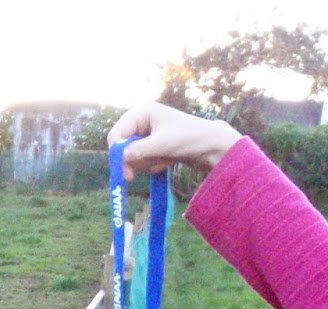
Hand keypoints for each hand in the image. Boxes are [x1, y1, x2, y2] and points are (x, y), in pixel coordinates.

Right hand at [107, 102, 241, 179]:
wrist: (211, 146)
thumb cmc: (189, 138)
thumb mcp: (162, 144)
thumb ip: (139, 150)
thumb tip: (120, 158)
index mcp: (141, 112)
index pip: (117, 133)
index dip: (116, 152)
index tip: (122, 171)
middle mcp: (141, 121)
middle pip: (121, 146)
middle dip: (131, 160)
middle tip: (131, 178)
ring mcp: (146, 134)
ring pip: (131, 156)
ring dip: (145, 163)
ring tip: (163, 160)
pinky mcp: (152, 146)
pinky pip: (142, 160)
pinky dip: (152, 164)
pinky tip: (166, 161)